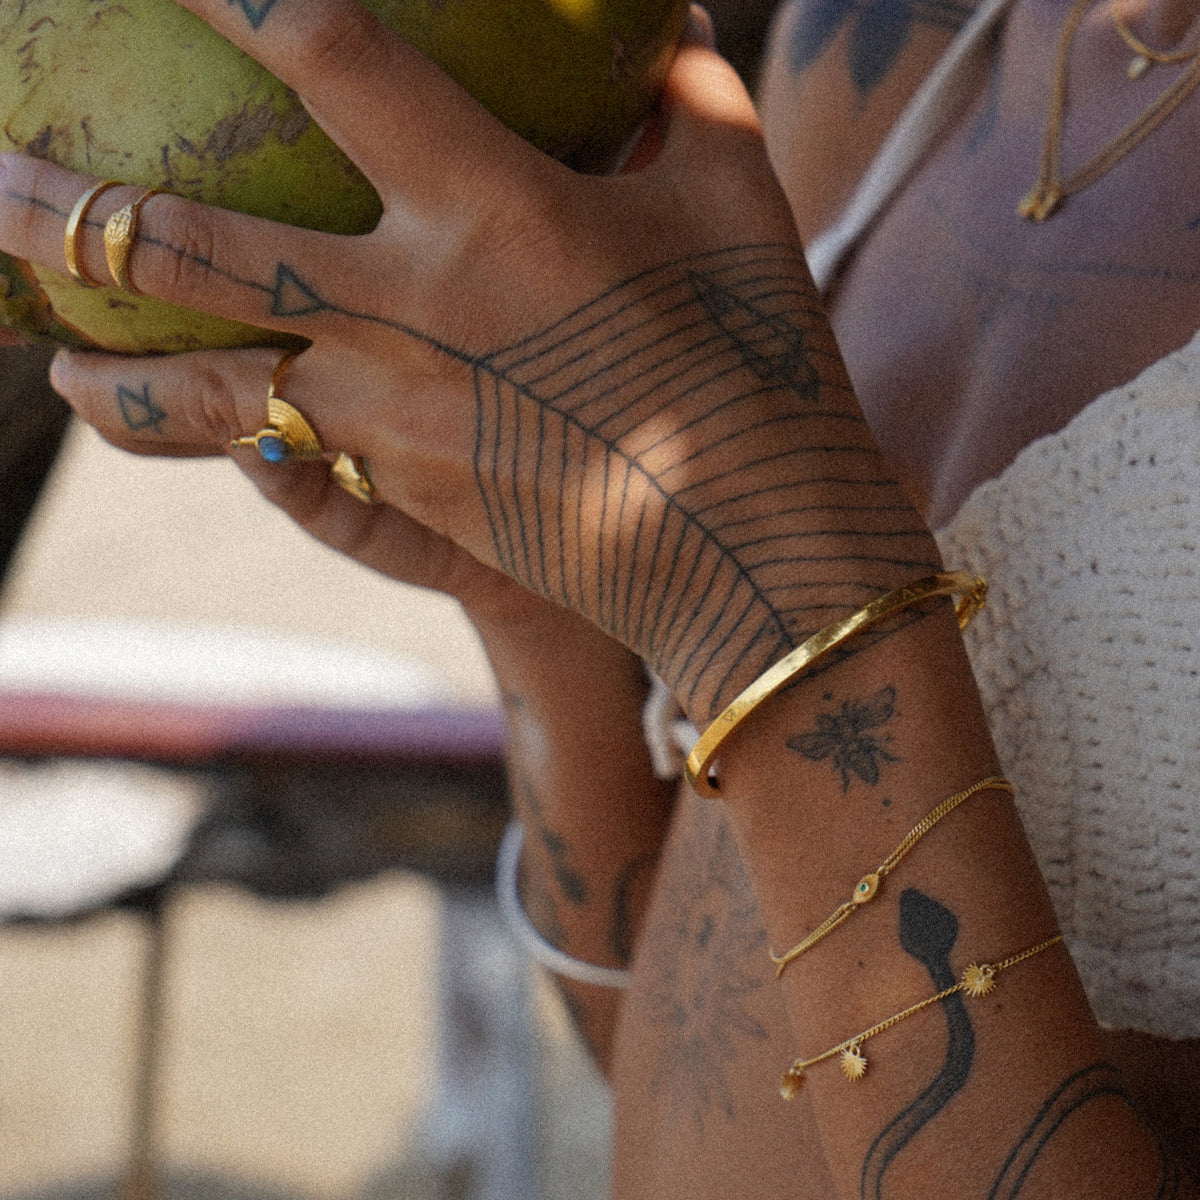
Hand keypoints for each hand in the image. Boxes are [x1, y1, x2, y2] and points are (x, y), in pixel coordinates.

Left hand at [0, 0, 932, 722]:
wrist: (748, 543)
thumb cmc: (760, 362)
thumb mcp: (738, 205)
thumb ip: (681, 98)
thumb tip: (659, 29)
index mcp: (495, 205)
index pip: (332, 56)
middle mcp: (409, 308)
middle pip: (192, 243)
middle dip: (67, 201)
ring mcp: (392, 416)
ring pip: (205, 395)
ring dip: (110, 378)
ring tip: (44, 365)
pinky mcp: (407, 493)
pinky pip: (285, 466)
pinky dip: (227, 445)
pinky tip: (181, 434)